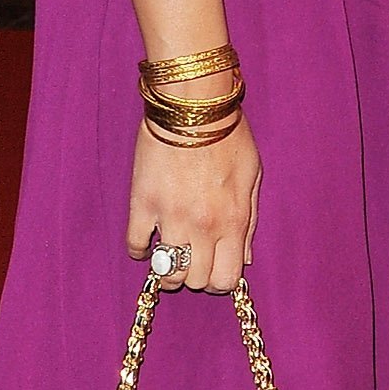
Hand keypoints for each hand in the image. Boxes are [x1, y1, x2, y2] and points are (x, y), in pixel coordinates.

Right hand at [127, 113, 261, 292]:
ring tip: (170, 257)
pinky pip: (136, 244)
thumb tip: (245, 256)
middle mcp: (202, 226)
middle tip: (192, 261)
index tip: (215, 272)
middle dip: (195, 276)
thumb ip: (248, 222)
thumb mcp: (252, 177)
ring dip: (168, 270)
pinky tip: (146, 244)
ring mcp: (170, 217)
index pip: (225, 278)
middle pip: (195, 279)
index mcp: (233, 221)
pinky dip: (140, 250)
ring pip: (166, 271)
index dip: (220, 282)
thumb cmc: (228, 136)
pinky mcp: (143, 203)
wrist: (192, 107)